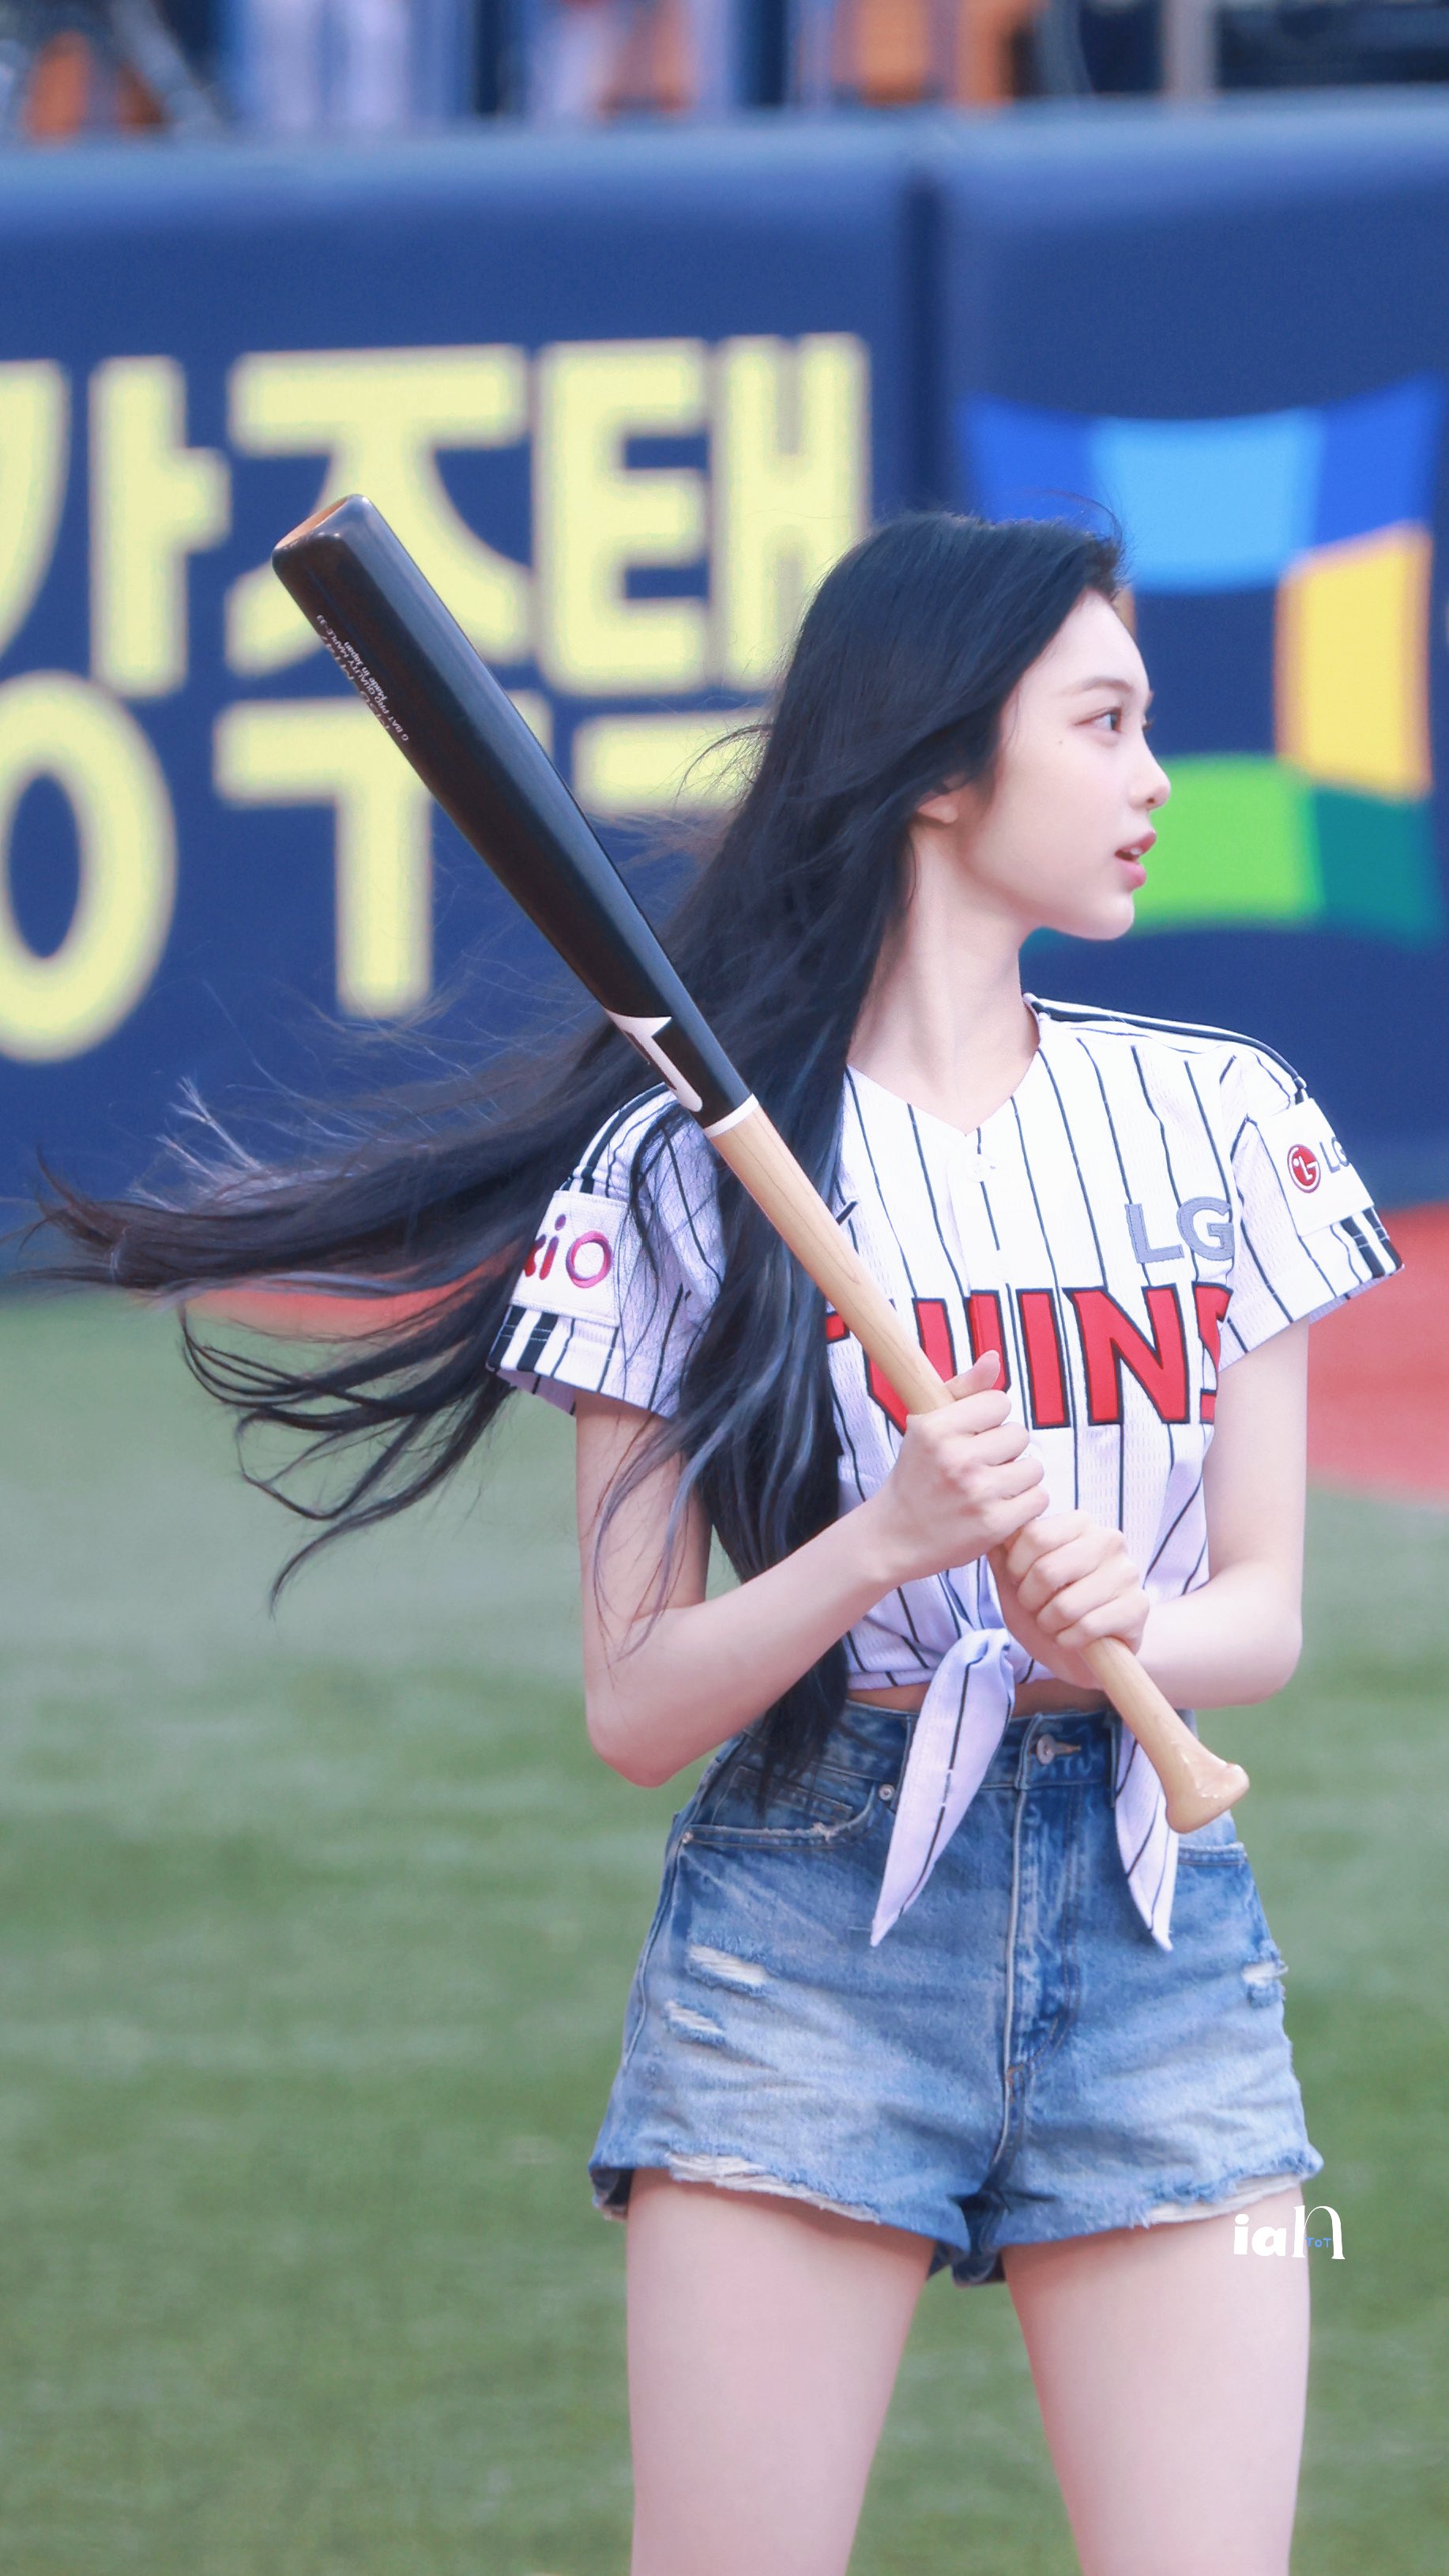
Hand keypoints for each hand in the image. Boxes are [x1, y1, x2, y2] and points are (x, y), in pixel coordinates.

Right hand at [866, 1352, 1046, 1585]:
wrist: (896, 1537)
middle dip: (1005, 1450)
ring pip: (1033, 1468)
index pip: (999, 1402)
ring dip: (1017, 1478)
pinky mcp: (994, 1524)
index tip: (971, 1437)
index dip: (989, 1420)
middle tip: (979, 1467)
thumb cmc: (917, 1475)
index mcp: (936, 1428)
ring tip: (990, 1488)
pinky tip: (999, 1508)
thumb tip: (994, 1359)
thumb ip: (963, 1389)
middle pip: (1019, 1434)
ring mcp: (977, 1493)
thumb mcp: (927, 1426)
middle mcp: (956, 1458)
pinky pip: (1038, 1499)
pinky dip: (1024, 1505)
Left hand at [994, 1510, 1149, 1692]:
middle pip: (1047, 1570)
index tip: (1019, 1583)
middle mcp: (1109, 1540)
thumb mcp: (1014, 1581)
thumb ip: (1002, 1554)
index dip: (1015, 1568)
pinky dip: (1069, 1640)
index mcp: (1079, 1523)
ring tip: (1054, 1624)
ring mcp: (1127, 1573)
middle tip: (1036, 1608)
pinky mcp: (1138, 1607)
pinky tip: (1072, 1639)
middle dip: (1030, 1600)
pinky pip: (1087, 1627)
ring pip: (1065, 1605)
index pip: (1033, 1535)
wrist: (1082, 1653)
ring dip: (1048, 1624)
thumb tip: (991, 1533)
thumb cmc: (1046, 1609)